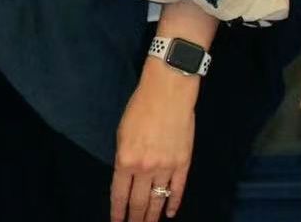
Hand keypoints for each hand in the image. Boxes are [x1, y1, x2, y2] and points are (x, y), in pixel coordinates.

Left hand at [111, 58, 197, 221]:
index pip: (119, 194)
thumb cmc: (140, 107)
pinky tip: (169, 213)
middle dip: (135, 218)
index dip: (118, 212)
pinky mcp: (183, 164)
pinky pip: (177, 190)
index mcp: (125, 159)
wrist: (168, 92)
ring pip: (158, 200)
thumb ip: (124, 157)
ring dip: (152, 216)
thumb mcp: (122, 132)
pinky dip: (173, 203)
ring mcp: (166, 168)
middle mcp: (145, 168)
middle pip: (139, 202)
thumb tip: (125, 176)